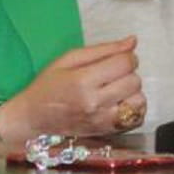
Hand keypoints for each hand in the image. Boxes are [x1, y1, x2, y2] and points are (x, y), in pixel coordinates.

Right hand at [0, 36, 142, 142]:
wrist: (33, 118)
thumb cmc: (48, 86)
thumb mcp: (68, 59)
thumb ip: (103, 49)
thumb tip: (133, 41)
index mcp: (83, 81)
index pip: (124, 63)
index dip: (127, 56)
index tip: (118, 58)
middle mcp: (95, 103)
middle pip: (134, 80)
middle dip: (128, 73)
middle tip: (112, 74)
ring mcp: (103, 120)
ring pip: (139, 100)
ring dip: (132, 92)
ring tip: (115, 90)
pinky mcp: (108, 132)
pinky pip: (138, 118)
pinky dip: (134, 108)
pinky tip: (119, 103)